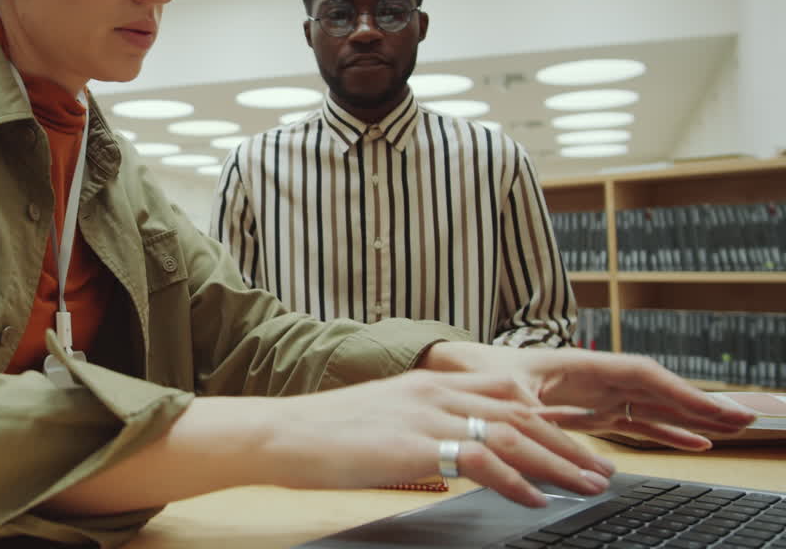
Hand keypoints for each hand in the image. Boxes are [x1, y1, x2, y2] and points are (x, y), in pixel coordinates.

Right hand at [257, 370, 615, 506]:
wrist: (279, 432)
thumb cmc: (322, 433)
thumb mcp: (382, 420)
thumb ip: (422, 427)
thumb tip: (454, 452)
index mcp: (428, 382)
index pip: (506, 393)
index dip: (550, 419)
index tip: (576, 444)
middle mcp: (434, 391)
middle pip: (521, 412)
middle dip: (568, 443)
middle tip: (601, 470)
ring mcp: (425, 415)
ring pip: (512, 432)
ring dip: (557, 462)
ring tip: (587, 487)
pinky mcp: (414, 443)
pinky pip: (481, 459)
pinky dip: (515, 480)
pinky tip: (536, 498)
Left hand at [417, 342, 756, 448]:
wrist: (448, 371)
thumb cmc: (474, 372)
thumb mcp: (506, 397)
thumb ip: (539, 423)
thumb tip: (570, 455)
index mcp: (576, 362)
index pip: (639, 373)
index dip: (677, 389)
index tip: (709, 406)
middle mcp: (590, 375)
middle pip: (654, 388)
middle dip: (696, 402)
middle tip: (740, 418)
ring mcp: (590, 393)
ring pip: (649, 403)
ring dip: (687, 416)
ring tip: (727, 430)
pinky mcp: (584, 411)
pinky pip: (631, 420)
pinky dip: (662, 429)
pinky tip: (690, 441)